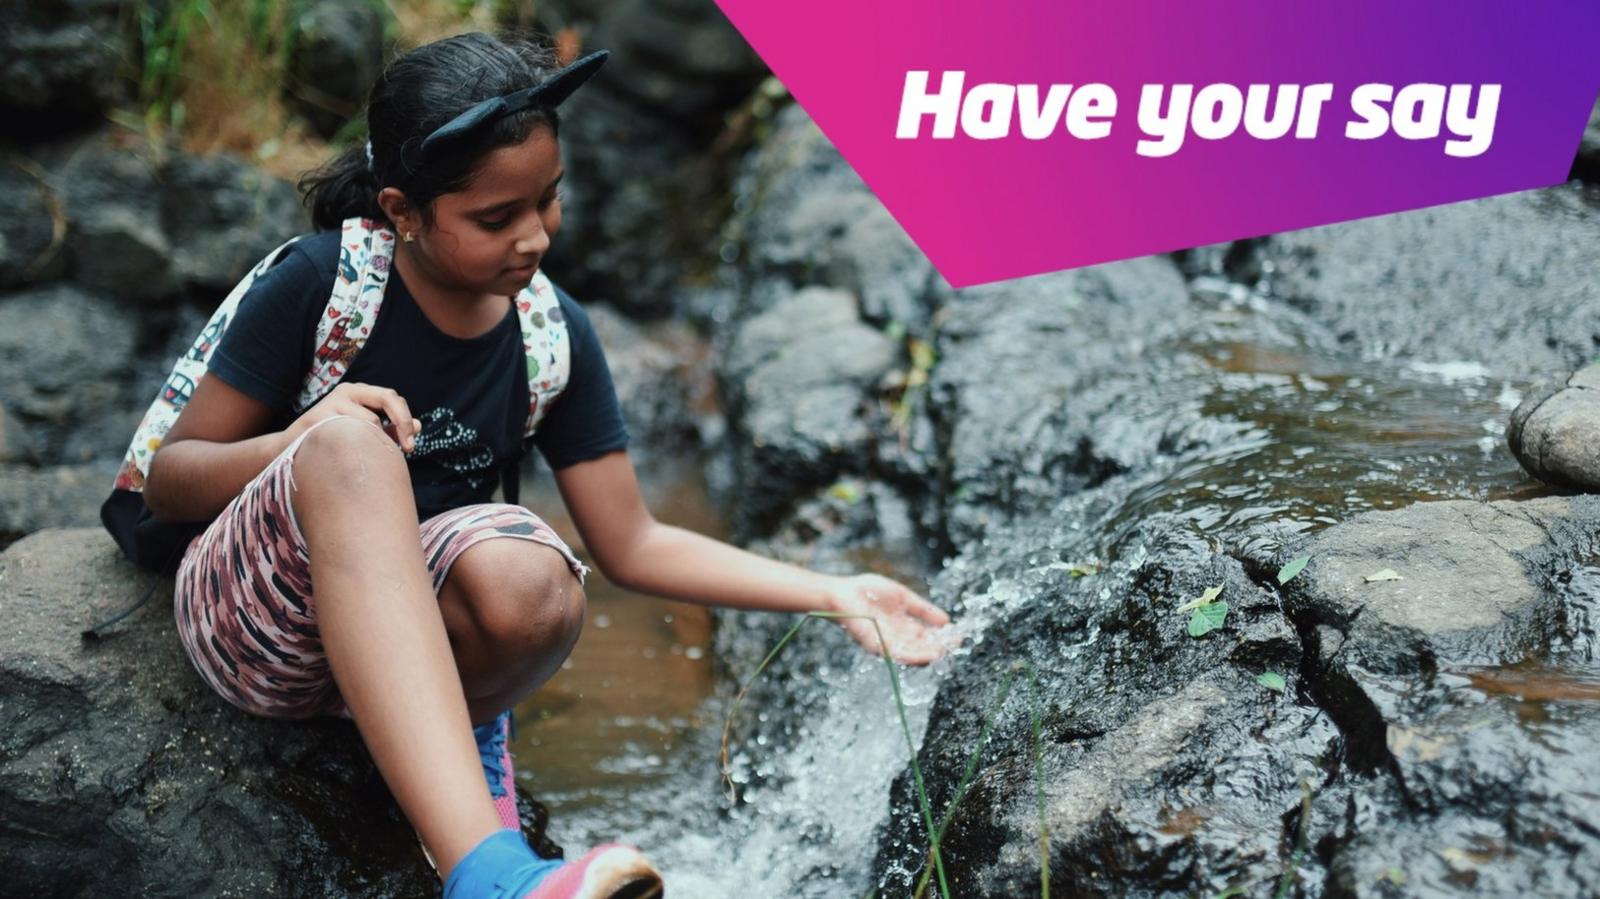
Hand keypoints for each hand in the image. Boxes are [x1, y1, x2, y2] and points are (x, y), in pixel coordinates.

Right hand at [288, 382, 421, 451]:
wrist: (291, 449)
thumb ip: (390, 429)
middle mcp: (347, 391)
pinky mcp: (320, 415)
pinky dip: (359, 445)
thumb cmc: (333, 441)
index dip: (406, 420)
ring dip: (376, 441)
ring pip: (371, 420)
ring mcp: (332, 401)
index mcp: (359, 393)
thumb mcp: (364, 432)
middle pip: (388, 398)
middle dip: (403, 422)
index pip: (394, 399)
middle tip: (409, 448)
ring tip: (371, 458)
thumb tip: (419, 425)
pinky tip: (355, 457)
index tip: (410, 446)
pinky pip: (351, 431)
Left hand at [824, 573, 955, 665]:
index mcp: (904, 627)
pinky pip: (898, 654)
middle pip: (922, 647)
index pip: (928, 636)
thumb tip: (947, 621)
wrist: (842, 592)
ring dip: (928, 654)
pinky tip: (926, 655)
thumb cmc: (868, 591)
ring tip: (944, 651)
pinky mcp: (877, 647)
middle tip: (955, 644)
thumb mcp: (902, 597)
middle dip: (940, 647)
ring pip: (912, 654)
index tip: (959, 634)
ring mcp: (887, 644)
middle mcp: (897, 639)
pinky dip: (913, 656)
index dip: (944, 636)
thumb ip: (922, 609)